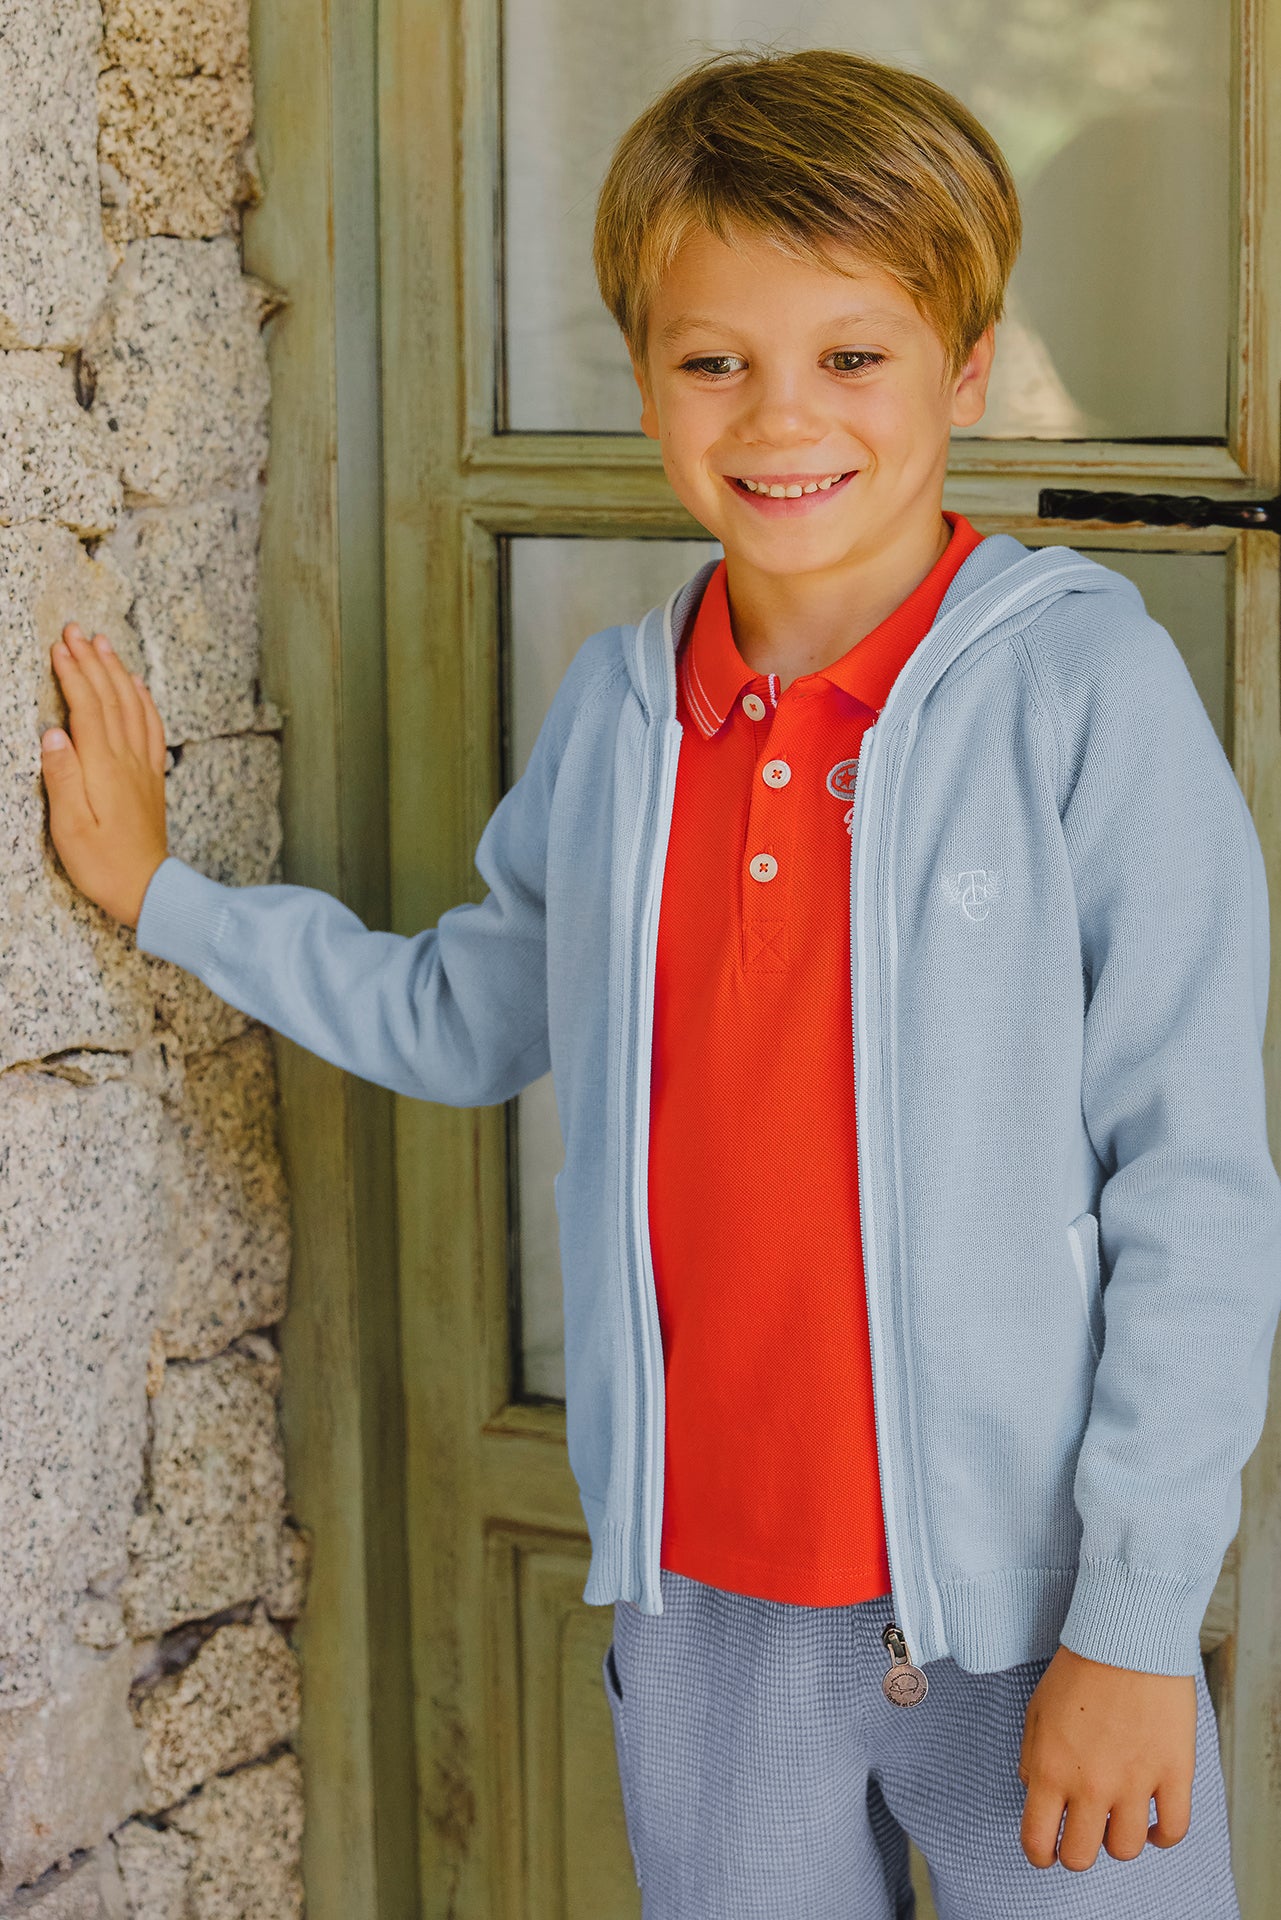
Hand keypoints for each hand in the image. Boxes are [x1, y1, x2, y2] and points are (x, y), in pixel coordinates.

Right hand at [41, 624, 169, 928]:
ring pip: (133, 707)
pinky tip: (137, 687)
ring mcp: (143, 767)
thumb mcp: (68, 827)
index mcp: (103, 767)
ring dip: (118, 672)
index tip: (59, 646)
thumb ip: (61, 777)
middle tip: (76, 630)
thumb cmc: (103, 863)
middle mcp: (128, 760)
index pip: (87, 707)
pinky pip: (151, 728)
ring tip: (104, 645)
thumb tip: (52, 733)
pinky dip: (143, 700)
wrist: (148, 889)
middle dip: (92, 661)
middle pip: (111, 698)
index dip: (73, 674)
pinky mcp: (152, 778)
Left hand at [1018, 1644, 1195, 1871]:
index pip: (1038, 1840)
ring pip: (1125, 1850)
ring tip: (1117, 1818)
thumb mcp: (1036, 1710)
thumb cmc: (1078, 1669)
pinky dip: (1162, 1837)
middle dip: (1076, 1851)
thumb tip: (1035, 1792)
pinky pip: (1173, 1831)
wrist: (1125, 1637)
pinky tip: (1153, 1824)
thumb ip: (1031, 1757)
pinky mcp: (1173, 1774)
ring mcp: (1135, 1783)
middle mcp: (1091, 1786)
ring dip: (1118, 1840)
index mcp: (1050, 1770)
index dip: (1039, 1853)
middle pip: (1081, 1857)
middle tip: (1081, 1834)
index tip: (1045, 1851)